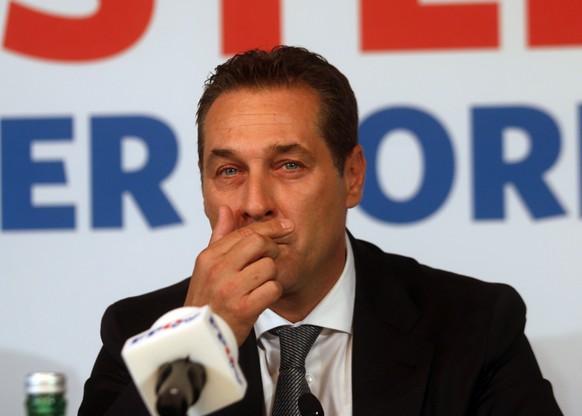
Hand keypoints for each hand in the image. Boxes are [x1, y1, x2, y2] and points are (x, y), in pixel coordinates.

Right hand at [184, 205, 293, 344]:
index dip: (270, 227)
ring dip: (271, 276)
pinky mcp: (243, 309)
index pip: (245, 232)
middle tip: (270, 260)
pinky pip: (273, 288)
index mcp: (209, 257)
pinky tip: (262, 298)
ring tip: (260, 285)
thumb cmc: (207, 298)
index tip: (286, 226)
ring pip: (269, 266)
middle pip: (259, 243)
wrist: (199, 338)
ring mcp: (230, 289)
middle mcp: (218, 270)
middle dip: (272, 249)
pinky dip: (273, 293)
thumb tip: (227, 209)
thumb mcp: (206, 266)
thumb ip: (219, 236)